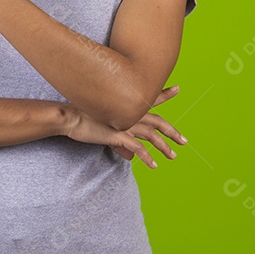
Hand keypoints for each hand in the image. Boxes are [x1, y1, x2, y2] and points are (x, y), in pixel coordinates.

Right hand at [65, 85, 187, 168]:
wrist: (69, 116)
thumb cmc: (82, 116)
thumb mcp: (104, 123)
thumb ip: (120, 138)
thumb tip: (130, 154)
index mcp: (126, 104)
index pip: (150, 97)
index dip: (164, 94)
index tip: (177, 88)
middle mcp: (129, 111)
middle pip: (157, 121)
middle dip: (172, 131)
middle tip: (184, 141)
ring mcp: (125, 123)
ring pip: (152, 135)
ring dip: (164, 147)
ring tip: (173, 156)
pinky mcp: (119, 134)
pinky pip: (138, 148)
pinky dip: (148, 157)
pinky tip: (154, 165)